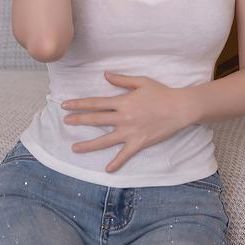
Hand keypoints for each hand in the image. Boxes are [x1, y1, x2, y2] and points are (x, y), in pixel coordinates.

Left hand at [60, 71, 187, 172]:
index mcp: (122, 101)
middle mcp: (123, 117)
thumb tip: (105, 75)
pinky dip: (117, 163)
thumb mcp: (141, 82)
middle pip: (96, 119)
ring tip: (74, 148)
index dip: (79, 104)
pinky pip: (125, 155)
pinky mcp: (139, 143)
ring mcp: (130, 132)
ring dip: (88, 144)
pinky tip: (107, 170)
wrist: (180, 108)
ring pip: (105, 140)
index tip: (66, 105)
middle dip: (79, 120)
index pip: (95, 103)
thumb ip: (121, 80)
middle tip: (65, 122)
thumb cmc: (162, 93)